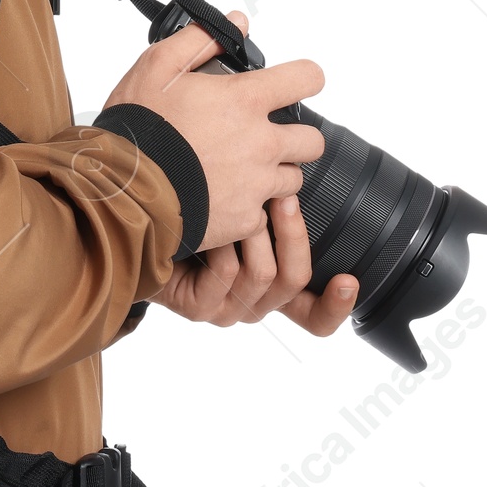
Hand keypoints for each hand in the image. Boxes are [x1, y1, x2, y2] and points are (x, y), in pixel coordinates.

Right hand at [102, 10, 325, 251]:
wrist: (123, 189)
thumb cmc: (138, 126)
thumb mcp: (157, 66)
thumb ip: (200, 40)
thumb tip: (236, 23)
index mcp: (243, 102)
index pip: (307, 78)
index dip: (304, 77)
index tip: (295, 83)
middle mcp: (260, 143)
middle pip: (313, 140)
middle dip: (294, 135)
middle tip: (264, 135)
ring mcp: (256, 184)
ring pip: (294, 179)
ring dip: (275, 172)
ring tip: (241, 169)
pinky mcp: (244, 219)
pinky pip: (263, 213)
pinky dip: (248, 206)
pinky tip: (223, 196)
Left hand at [150, 192, 358, 332]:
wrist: (136, 228)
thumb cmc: (191, 216)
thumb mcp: (240, 212)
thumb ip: (273, 205)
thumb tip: (298, 171)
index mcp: (268, 290)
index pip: (313, 315)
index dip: (336, 303)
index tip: (351, 278)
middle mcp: (251, 304)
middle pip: (294, 281)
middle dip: (294, 235)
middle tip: (287, 197)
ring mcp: (225, 309)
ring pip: (264, 273)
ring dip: (255, 231)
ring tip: (242, 198)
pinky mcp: (199, 307)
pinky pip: (228, 271)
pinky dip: (223, 240)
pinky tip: (208, 220)